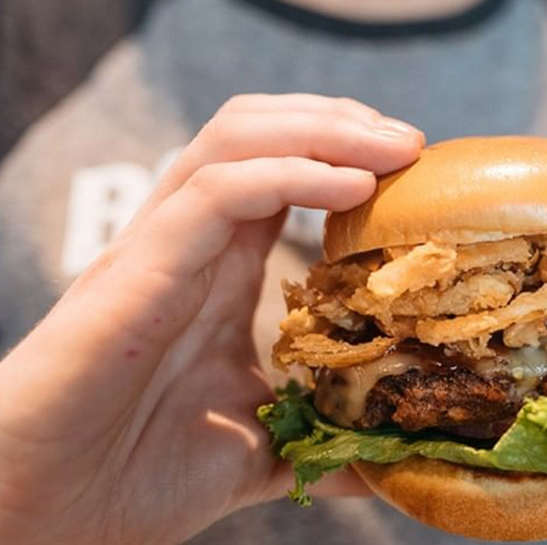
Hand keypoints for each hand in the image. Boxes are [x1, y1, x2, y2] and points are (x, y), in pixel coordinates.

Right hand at [0, 94, 422, 543]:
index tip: (417, 170)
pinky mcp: (136, 268)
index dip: (348, 151)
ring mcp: (160, 247)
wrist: (51, 516)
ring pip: (235, 136)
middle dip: (344, 120)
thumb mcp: (261, 446)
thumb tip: (389, 458)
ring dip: (325, 129)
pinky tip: (353, 188)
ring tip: (396, 149)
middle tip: (414, 144)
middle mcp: (188, 241)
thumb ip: (319, 435)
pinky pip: (215, 190)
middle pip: (262, 129)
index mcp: (218, 267)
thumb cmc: (138, 477)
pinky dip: (290, 175)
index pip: (282, 168)